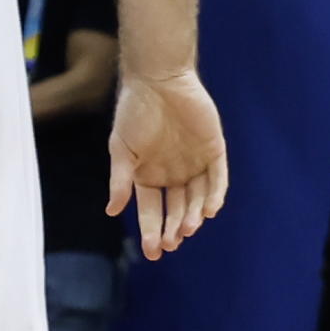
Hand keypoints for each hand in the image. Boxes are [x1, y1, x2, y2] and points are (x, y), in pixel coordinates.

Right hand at [108, 69, 227, 260]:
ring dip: (193, 215)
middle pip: (176, 209)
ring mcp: (195, 163)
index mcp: (148, 176)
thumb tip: (112, 212)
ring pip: (197, 198)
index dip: (152, 231)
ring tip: (188, 228)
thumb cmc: (134, 112)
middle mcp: (173, 174)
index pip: (151, 211)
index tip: (153, 251)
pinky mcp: (213, 150)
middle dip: (173, 228)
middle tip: (171, 244)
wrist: (157, 79)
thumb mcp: (121, 150)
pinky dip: (214, 194)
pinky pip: (217, 178)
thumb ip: (120, 181)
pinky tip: (209, 210)